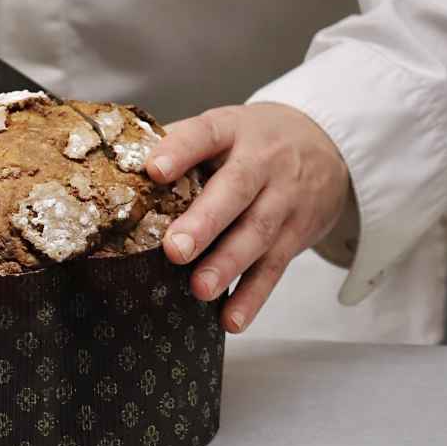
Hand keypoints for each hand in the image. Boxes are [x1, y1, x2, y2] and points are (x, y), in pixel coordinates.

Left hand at [146, 103, 350, 333]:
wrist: (325, 143)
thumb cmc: (253, 140)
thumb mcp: (224, 127)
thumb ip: (179, 144)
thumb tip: (121, 170)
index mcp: (232, 130)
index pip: (205, 134)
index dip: (180, 151)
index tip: (154, 171)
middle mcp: (262, 161)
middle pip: (235, 190)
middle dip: (205, 222)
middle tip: (175, 249)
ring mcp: (284, 198)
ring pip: (257, 232)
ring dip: (228, 264)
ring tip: (200, 288)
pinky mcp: (297, 233)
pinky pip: (275, 267)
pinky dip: (253, 296)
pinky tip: (231, 319)